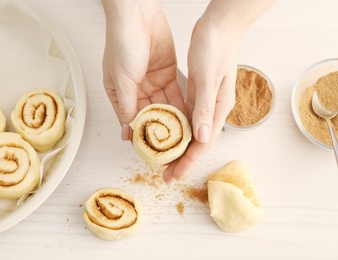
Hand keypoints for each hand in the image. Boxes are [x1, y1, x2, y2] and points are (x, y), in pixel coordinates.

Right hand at [102, 0, 185, 139]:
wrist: (138, 16)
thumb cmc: (122, 45)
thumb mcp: (122, 81)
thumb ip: (127, 107)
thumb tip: (126, 133)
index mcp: (119, 93)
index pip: (130, 120)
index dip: (140, 136)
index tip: (151, 152)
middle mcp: (136, 90)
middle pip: (149, 116)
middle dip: (159, 132)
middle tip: (170, 148)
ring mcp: (152, 83)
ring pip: (164, 107)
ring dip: (173, 121)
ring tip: (182, 137)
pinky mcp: (168, 74)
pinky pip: (175, 94)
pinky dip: (181, 106)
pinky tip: (188, 120)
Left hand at [163, 0, 274, 182]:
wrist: (220, 27)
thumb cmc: (216, 49)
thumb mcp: (208, 78)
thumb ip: (205, 108)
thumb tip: (201, 139)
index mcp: (218, 108)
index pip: (202, 144)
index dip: (187, 162)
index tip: (174, 176)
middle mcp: (213, 109)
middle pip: (196, 143)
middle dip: (181, 160)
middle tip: (165, 175)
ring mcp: (205, 102)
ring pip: (190, 132)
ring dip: (177, 147)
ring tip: (162, 159)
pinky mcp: (197, 93)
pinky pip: (185, 117)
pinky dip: (176, 129)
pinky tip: (165, 134)